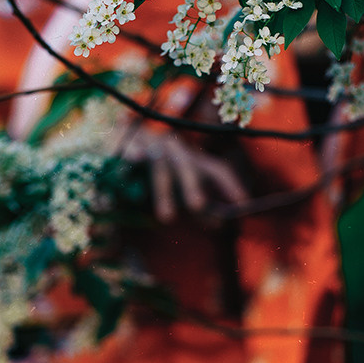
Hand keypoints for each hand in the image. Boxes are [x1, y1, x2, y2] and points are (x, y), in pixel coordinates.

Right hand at [118, 127, 247, 222]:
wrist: (120, 138)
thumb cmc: (153, 171)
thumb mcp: (176, 188)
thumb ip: (195, 206)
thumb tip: (220, 224)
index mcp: (191, 159)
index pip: (216, 169)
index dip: (230, 185)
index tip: (244, 202)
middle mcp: (175, 150)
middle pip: (187, 167)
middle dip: (192, 187)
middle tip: (198, 206)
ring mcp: (152, 145)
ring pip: (160, 167)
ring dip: (164, 192)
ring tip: (166, 218)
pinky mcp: (128, 143)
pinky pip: (131, 150)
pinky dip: (133, 154)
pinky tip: (135, 159)